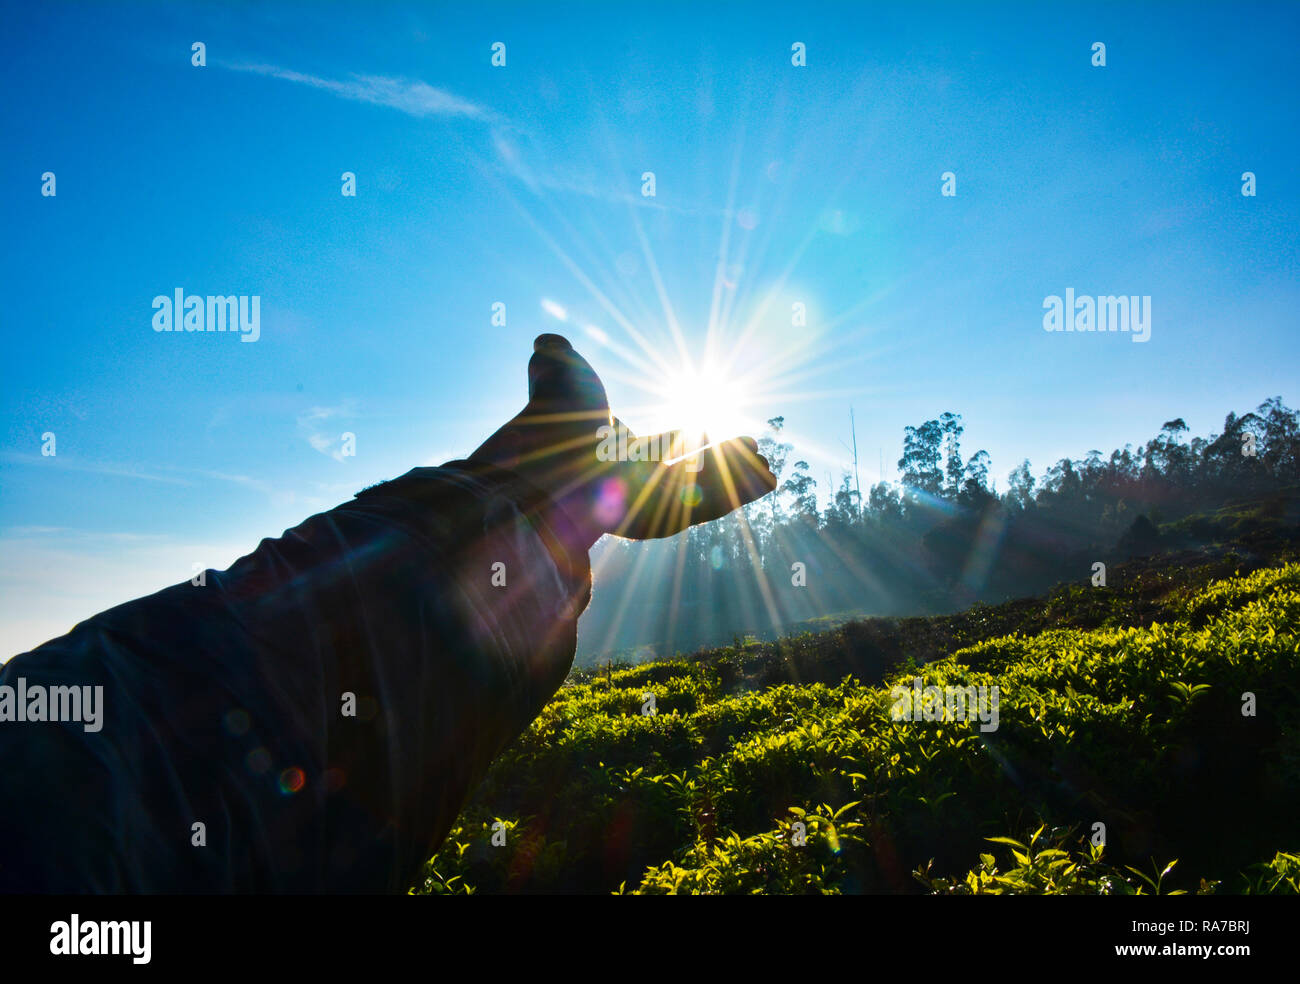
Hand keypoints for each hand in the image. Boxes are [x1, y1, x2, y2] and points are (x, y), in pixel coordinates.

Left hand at [468, 334, 776, 552]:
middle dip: (726, 470)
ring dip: (741, 484)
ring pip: (707, 497)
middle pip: (692, 481)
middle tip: (757, 457)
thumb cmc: (549, 422)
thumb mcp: (560, 376)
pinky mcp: (665, 519)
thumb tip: (546, 340)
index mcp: (617, 457)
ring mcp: (649, 505)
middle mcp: (634, 485)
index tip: (714, 434)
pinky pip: (710, 507)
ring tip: (771, 473)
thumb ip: (560, 360)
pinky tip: (767, 478)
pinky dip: (740, 494)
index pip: (664, 453)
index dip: (693, 446)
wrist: (544, 457)